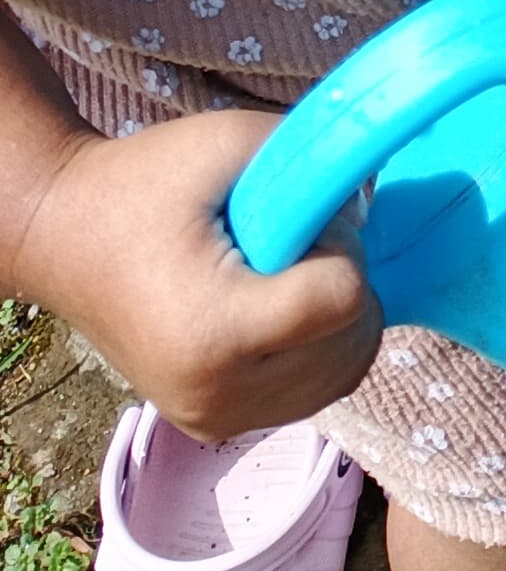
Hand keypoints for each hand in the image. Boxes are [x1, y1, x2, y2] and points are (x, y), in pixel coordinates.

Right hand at [12, 108, 381, 440]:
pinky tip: (282, 307)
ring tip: (285, 275)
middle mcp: (215, 396)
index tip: (295, 220)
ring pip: (341, 377)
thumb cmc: (143, 183)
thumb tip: (377, 205)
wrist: (63, 236)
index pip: (345, 299)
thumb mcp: (230, 143)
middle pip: (351, 346)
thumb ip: (316, 163)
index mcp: (213, 333)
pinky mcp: (216, 426)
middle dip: (344, 284)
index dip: (340, 247)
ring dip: (338, 320)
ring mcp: (214, 420)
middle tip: (291, 245)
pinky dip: (318, 349)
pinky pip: (310, 394)